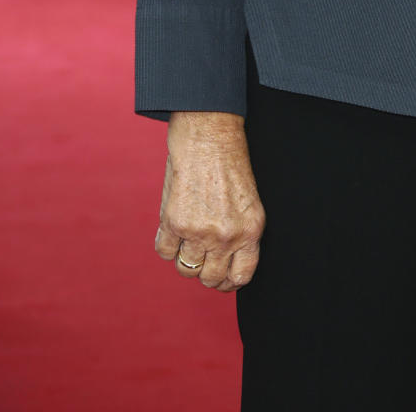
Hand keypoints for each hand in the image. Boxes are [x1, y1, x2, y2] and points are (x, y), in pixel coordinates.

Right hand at [154, 111, 265, 291]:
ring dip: (185, 257)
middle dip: (205, 272)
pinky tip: (174, 227)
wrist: (208, 135)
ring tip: (188, 238)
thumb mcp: (247, 202)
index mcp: (251, 231)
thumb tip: (227, 263)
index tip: (221, 275)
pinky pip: (165, 252)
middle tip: (202, 257)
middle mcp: (226, 236)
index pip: (241, 277)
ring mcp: (199, 231)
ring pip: (186, 269)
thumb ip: (240, 234)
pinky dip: (167, 243)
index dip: (229, 281)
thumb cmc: (230, 163)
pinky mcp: (174, 222)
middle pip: (210, 279)